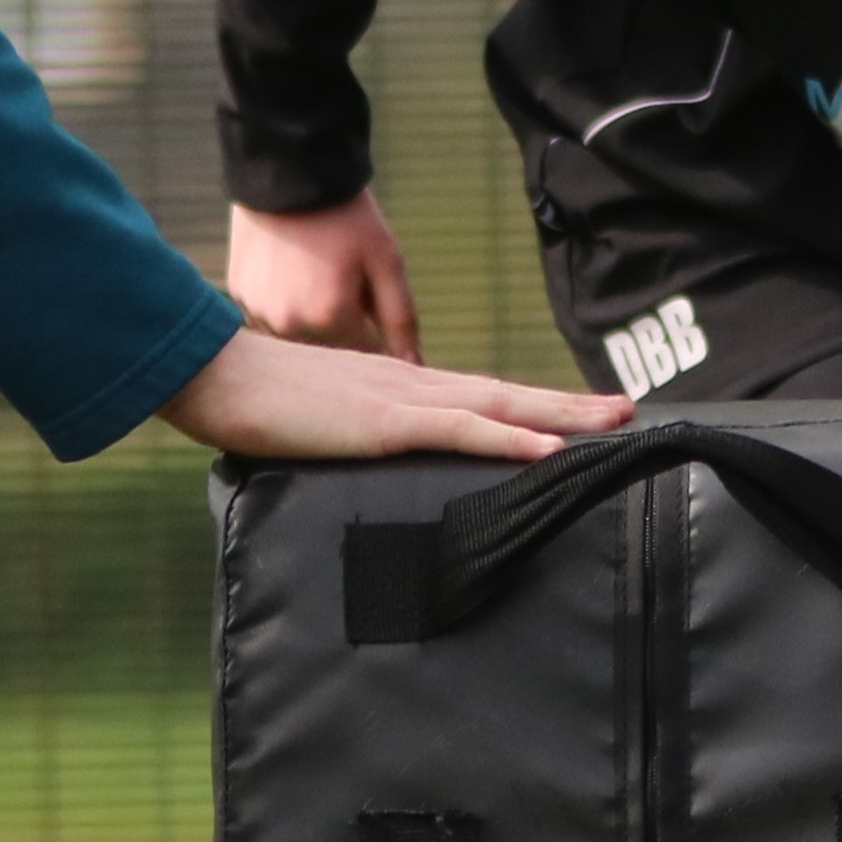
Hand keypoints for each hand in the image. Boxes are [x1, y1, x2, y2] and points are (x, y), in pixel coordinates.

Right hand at [159, 327, 632, 462]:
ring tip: (613, 422)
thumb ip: (346, 441)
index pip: (477, 396)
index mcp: (395, 387)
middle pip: (504, 393)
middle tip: (626, 410)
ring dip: (560, 414)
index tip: (573, 415)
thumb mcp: (314, 427)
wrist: (215, 375)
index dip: (528, 405)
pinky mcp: (385, 422)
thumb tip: (360, 466)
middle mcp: (410, 384)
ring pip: (498, 405)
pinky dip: (508, 437)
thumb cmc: (252, 404)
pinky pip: (460, 430)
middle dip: (568, 404)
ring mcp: (401, 399)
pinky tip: (547, 447)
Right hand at [226, 193, 420, 359]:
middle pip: (327, 347)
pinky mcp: (237, 293)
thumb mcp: (386, 262)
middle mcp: (288, 324)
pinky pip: (266, 313)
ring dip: (307, 316)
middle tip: (340, 273)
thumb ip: (401, 321)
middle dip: (340, 321)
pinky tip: (288, 266)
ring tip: (312, 268)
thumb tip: (413, 368)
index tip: (370, 297)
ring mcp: (257, 309)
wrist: (290, 170)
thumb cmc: (347, 217)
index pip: (363, 355)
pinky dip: (280, 299)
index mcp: (329, 318)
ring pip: (294, 333)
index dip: (372, 326)